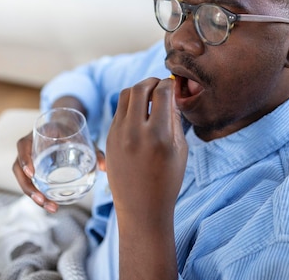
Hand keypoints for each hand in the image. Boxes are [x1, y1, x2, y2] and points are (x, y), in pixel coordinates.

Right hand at [11, 96, 104, 212]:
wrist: (65, 125)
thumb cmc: (72, 130)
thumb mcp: (83, 137)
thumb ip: (95, 151)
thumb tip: (104, 167)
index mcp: (37, 135)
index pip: (23, 145)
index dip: (25, 159)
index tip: (32, 173)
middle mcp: (28, 147)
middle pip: (19, 169)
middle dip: (28, 187)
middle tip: (42, 200)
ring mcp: (28, 159)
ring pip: (23, 179)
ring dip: (33, 195)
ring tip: (50, 207)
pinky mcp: (33, 169)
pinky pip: (30, 182)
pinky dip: (38, 194)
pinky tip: (51, 204)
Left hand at [107, 77, 186, 278]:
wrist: (141, 208)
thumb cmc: (167, 180)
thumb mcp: (180, 150)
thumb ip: (175, 119)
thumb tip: (171, 94)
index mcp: (159, 136)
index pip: (162, 92)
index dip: (169, 84)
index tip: (172, 85)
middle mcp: (136, 132)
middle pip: (140, 88)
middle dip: (152, 81)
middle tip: (159, 85)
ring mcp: (118, 135)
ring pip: (125, 95)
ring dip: (138, 90)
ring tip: (149, 97)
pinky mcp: (108, 138)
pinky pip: (118, 111)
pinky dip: (129, 105)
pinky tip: (139, 113)